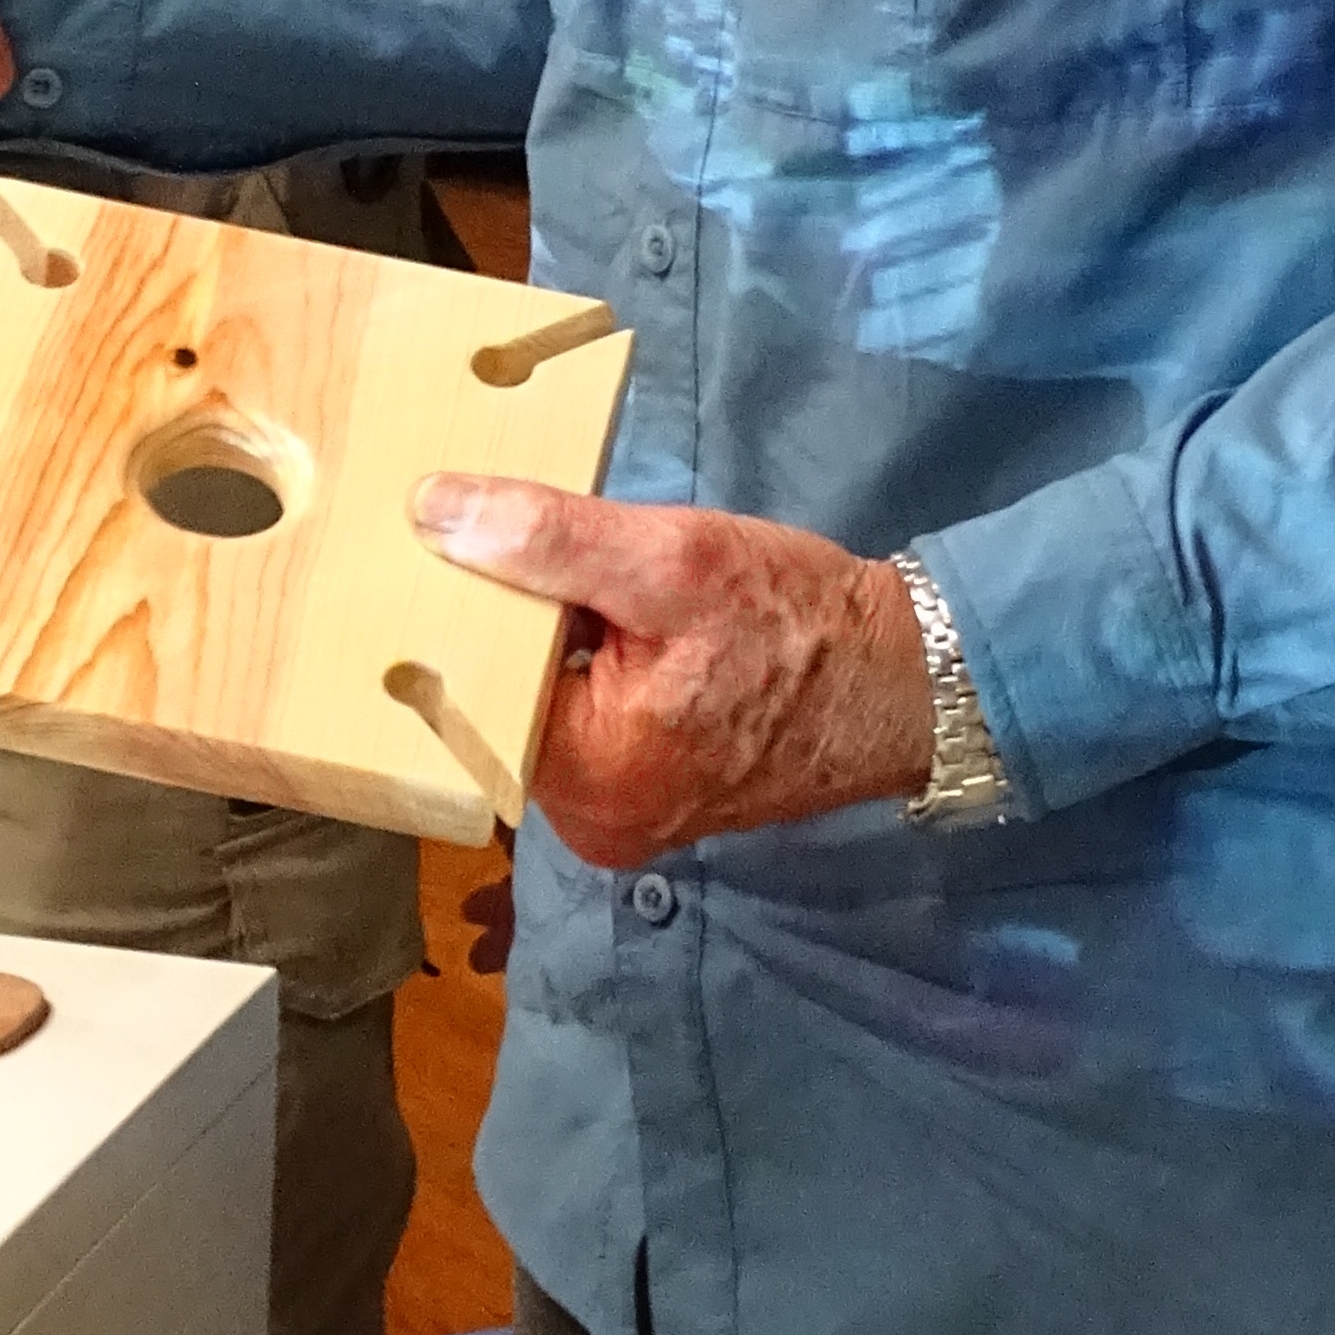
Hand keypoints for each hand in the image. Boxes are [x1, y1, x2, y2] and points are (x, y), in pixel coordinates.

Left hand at [409, 479, 934, 870]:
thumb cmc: (796, 622)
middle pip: (500, 700)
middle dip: (508, 621)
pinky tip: (600, 615)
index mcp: (584, 781)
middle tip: (513, 539)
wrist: (900, 680)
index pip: (470, 682)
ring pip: (539, 707)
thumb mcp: (674, 559)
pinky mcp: (645, 797)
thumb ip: (551, 541)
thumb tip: (433, 512)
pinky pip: (580, 723)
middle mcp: (588, 822)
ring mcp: (618, 816)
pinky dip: (582, 667)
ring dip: (546, 640)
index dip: (467, 603)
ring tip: (558, 568)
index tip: (457, 538)